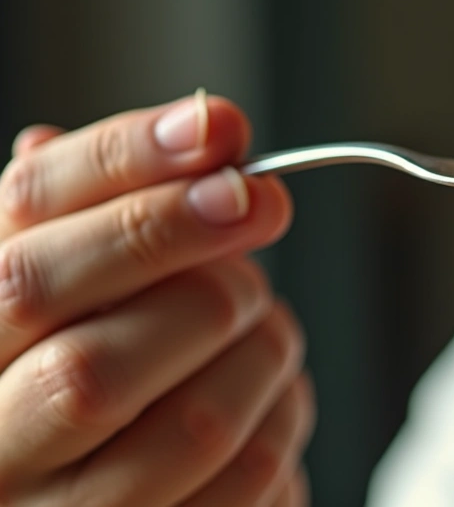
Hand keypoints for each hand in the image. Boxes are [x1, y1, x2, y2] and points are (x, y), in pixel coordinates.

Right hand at [0, 93, 313, 505]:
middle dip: (206, 287)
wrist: (76, 479)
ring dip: (262, 352)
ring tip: (267, 324)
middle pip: (93, 368)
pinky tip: (275, 393)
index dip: (124, 178)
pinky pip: (246, 485)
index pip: (15, 258)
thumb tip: (199, 124)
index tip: (221, 132)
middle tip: (255, 233)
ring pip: (192, 431)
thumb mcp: (58, 278)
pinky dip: (285, 418)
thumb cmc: (72, 367)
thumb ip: (101, 211)